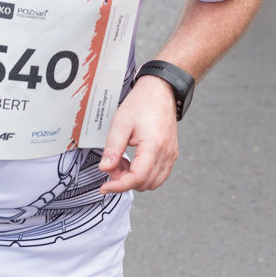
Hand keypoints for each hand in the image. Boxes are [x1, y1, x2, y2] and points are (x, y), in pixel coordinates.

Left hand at [98, 76, 179, 193]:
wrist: (161, 90)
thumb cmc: (142, 103)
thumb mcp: (121, 123)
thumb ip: (113, 148)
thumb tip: (105, 169)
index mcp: (154, 147)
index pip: (136, 178)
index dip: (118, 186)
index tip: (104, 187)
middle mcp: (166, 154)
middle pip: (144, 184)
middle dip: (124, 180)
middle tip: (111, 164)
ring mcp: (171, 155)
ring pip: (153, 183)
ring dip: (134, 178)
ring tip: (122, 161)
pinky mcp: (171, 153)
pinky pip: (159, 175)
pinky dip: (145, 174)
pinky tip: (133, 161)